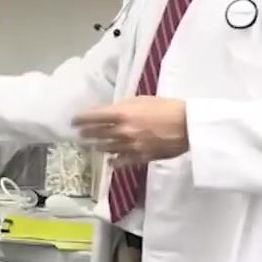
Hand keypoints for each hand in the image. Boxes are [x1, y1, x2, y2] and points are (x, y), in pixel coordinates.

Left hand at [73, 96, 187, 166]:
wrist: (187, 125)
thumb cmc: (166, 107)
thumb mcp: (141, 100)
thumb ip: (122, 107)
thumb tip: (109, 111)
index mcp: (121, 114)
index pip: (92, 117)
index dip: (80, 120)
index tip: (73, 121)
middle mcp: (121, 131)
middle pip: (95, 134)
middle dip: (85, 134)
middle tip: (79, 134)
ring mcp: (129, 146)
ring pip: (105, 148)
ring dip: (97, 146)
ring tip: (92, 146)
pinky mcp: (139, 158)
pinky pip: (120, 161)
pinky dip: (113, 161)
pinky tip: (110, 161)